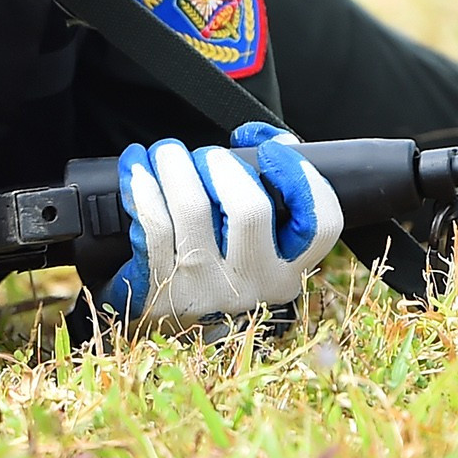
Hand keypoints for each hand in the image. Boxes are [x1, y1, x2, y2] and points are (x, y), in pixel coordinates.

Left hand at [101, 122, 342, 324]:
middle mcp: (252, 284)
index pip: (320, 225)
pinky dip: (141, 183)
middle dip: (220, 164)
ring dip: (175, 165)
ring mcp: (205, 288)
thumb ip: (268, 192)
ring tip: (166, 154)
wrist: (155, 318)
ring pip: (193, 207)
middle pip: (250, 208)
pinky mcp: (160, 286)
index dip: (302, 178)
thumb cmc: (208, 263)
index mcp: (286, 269)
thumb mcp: (249, 241)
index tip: (272, 151)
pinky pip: (152, 220)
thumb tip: (263, 139)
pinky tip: (136, 167)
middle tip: (203, 156)